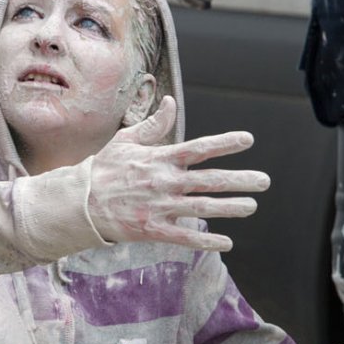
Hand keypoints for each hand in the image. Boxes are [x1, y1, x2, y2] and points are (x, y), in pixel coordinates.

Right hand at [85, 96, 269, 251]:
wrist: (79, 203)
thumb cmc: (103, 169)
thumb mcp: (126, 141)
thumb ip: (153, 125)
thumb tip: (170, 101)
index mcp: (159, 158)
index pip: (199, 148)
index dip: (225, 143)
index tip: (248, 140)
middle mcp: (164, 182)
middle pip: (210, 180)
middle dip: (240, 181)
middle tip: (264, 181)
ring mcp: (160, 207)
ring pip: (203, 207)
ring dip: (230, 208)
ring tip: (251, 207)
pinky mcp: (153, 230)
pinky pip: (185, 237)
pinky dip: (206, 240)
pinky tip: (226, 242)